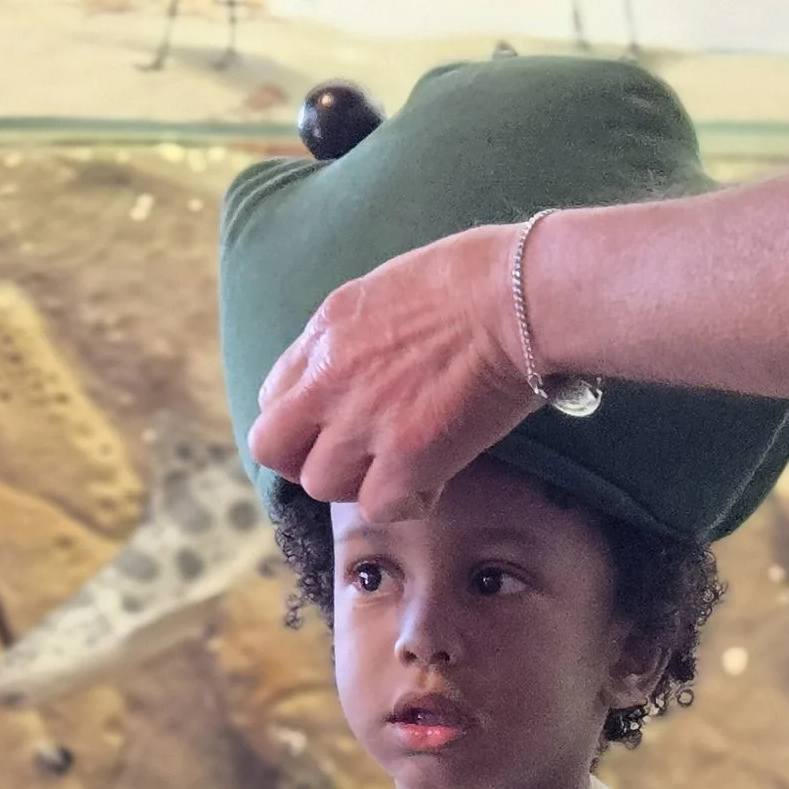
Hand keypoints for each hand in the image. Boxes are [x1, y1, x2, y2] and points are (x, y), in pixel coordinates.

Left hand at [247, 224, 539, 520]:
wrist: (517, 297)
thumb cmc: (473, 280)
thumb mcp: (383, 290)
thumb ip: (351, 336)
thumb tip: (353, 367)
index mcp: (324, 333)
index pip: (272, 400)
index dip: (301, 422)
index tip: (332, 426)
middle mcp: (330, 380)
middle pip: (273, 449)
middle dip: (305, 460)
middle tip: (350, 459)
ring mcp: (365, 422)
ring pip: (323, 484)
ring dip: (358, 482)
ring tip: (399, 466)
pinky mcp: (408, 458)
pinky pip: (377, 508)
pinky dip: (403, 502)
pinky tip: (431, 480)